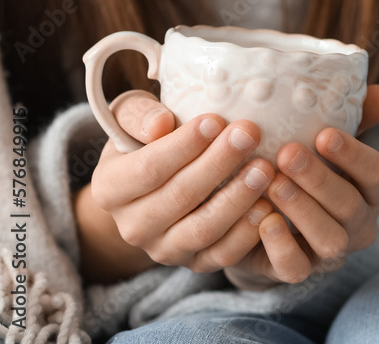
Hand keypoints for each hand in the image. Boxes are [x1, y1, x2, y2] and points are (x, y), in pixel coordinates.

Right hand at [81, 91, 274, 281]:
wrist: (158, 184)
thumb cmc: (149, 140)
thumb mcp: (134, 118)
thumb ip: (138, 115)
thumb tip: (160, 125)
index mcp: (110, 189)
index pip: (147, 169)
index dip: (183, 146)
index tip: (215, 119)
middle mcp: (132, 226)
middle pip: (179, 197)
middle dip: (218, 163)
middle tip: (250, 134)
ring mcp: (164, 250)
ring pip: (202, 229)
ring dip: (236, 199)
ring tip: (265, 168)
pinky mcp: (196, 263)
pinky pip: (222, 254)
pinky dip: (247, 232)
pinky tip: (268, 205)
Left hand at [223, 85, 378, 288]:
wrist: (267, 219)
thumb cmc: (305, 170)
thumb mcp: (325, 144)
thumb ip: (352, 118)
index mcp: (372, 191)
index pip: (377, 174)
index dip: (353, 155)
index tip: (323, 134)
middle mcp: (360, 224)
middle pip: (350, 206)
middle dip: (320, 179)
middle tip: (287, 154)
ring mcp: (331, 253)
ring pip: (330, 240)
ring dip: (303, 210)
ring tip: (273, 183)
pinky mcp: (299, 272)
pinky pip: (296, 269)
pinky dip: (280, 246)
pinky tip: (263, 220)